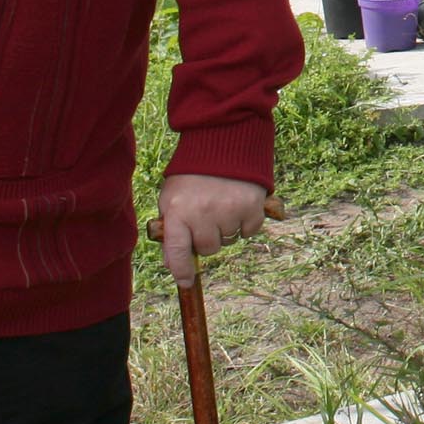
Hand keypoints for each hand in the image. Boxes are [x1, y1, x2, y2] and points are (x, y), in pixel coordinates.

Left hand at [155, 173, 270, 286]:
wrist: (223, 142)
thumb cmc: (192, 174)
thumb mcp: (172, 198)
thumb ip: (171, 229)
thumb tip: (173, 264)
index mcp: (178, 211)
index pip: (177, 253)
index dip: (181, 271)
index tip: (186, 281)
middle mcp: (203, 213)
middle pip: (208, 248)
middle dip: (207, 238)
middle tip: (206, 217)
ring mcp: (229, 211)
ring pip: (229, 240)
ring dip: (226, 229)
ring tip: (222, 204)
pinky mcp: (252, 206)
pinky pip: (249, 231)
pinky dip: (246, 223)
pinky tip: (238, 204)